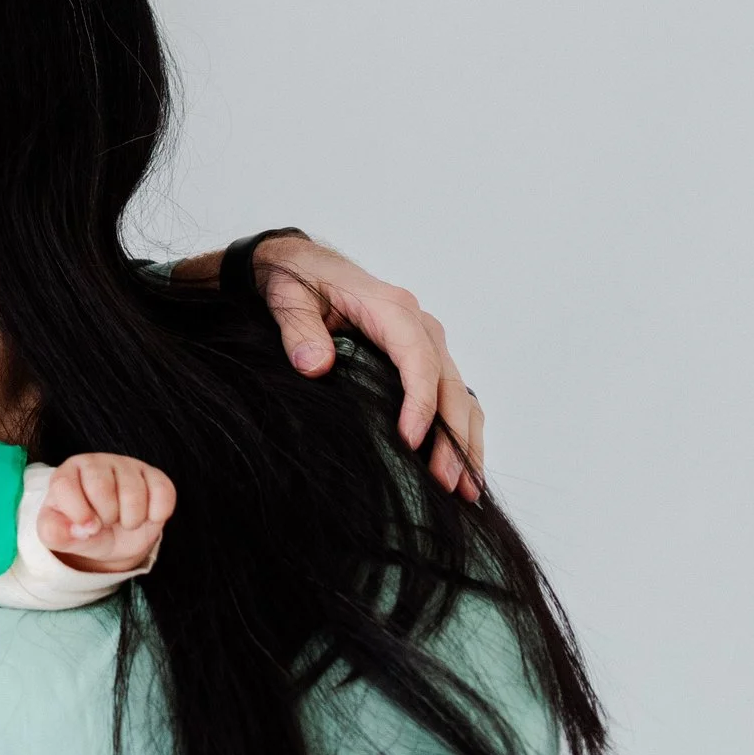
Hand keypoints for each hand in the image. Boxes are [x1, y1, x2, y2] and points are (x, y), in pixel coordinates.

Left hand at [35, 453, 173, 573]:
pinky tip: (147, 516)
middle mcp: (95, 463)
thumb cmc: (85, 529)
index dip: (78, 514)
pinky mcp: (154, 475)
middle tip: (107, 523)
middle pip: (101, 488)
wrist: (115, 535)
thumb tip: (68, 530)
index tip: (88, 529)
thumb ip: (54, 532)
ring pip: (134, 494)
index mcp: (67, 474)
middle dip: (106, 517)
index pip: (65, 485)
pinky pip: (163, 492)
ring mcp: (126, 466)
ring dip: (131, 520)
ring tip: (124, 521)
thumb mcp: (63, 536)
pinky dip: (157, 513)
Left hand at [209, 236, 486, 498]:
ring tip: (464, 490)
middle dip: (452, 436)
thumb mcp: (288, 298)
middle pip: (449, 384)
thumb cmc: (297, 280)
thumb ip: (298, 331)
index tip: (410, 443)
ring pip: (460, 394)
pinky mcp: (423, 355)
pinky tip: (461, 466)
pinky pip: (452, 394)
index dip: (420, 404)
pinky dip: (461, 429)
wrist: (301, 264)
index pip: (418, 360)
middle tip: (447, 484)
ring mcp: (426, 340)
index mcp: (391, 308)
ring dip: (465, 440)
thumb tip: (314, 367)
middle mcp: (418, 324)